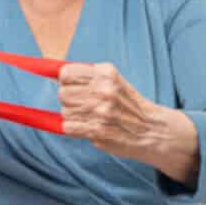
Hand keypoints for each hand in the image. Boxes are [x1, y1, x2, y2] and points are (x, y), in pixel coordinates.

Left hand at [58, 62, 197, 183]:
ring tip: (92, 118)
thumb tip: (51, 75)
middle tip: (85, 105)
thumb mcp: (114, 81)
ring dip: (74, 117)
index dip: (66, 82)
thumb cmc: (129, 105)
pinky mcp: (97, 130)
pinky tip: (89, 127)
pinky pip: (68, 127)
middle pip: (62, 93)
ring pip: (65, 112)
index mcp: (106, 74)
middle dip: (69, 101)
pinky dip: (75, 129)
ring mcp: (101, 111)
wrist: (154, 131)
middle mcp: (103, 90)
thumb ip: (87, 77)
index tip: (72, 87)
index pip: (66, 74)